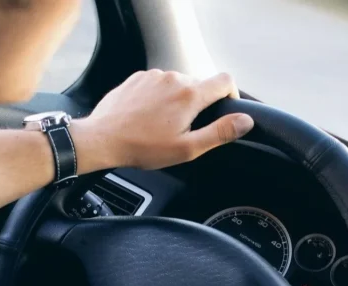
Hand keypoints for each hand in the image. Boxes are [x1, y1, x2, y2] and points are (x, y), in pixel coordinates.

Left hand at [72, 70, 254, 170]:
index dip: (231, 95)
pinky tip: (148, 116)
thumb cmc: (143, 147)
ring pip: (178, 84)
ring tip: (162, 124)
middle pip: (200, 85)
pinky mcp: (138, 77)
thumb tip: (245, 121)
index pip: (226, 81)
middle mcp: (174, 78)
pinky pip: (158, 83)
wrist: (102, 139)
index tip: (224, 110)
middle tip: (185, 129)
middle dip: (199, 104)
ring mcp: (154, 75)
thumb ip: (220, 132)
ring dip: (177, 100)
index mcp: (190, 94)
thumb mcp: (187, 148)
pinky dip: (159, 97)